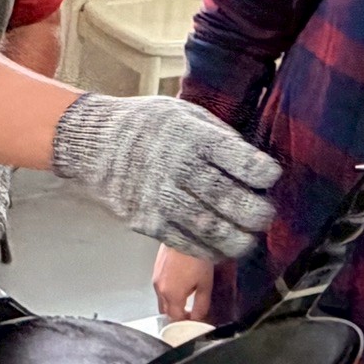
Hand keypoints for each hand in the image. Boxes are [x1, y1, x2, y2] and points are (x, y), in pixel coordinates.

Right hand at [50, 93, 277, 259]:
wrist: (93, 143)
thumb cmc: (145, 125)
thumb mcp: (183, 113)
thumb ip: (218, 135)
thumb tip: (252, 163)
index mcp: (192, 136)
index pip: (242, 161)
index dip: (264, 174)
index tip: (270, 177)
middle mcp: (177, 167)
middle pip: (230, 199)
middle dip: (257, 213)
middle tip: (265, 215)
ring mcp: (160, 198)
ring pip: (212, 228)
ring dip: (238, 239)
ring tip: (248, 238)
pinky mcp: (147, 221)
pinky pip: (187, 243)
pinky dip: (210, 251)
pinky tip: (221, 248)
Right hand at [153, 247, 216, 322]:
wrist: (185, 233)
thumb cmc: (197, 259)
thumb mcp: (205, 285)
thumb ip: (201, 305)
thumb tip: (198, 318)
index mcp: (172, 295)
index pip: (175, 318)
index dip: (184, 322)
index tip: (193, 320)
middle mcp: (159, 289)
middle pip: (165, 310)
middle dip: (176, 314)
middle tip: (189, 311)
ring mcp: (155, 278)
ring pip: (161, 298)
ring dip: (171, 302)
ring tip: (185, 296)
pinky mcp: (155, 268)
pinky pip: (159, 286)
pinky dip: (167, 290)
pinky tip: (178, 283)